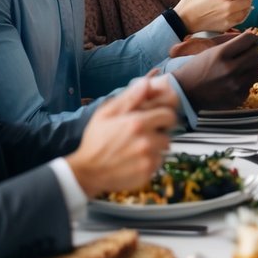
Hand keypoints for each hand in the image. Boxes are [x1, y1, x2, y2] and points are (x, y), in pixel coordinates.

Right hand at [66, 76, 176, 196]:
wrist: (87, 171)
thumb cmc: (96, 140)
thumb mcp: (106, 114)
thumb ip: (129, 98)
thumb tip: (146, 82)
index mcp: (137, 123)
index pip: (169, 116)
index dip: (163, 117)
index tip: (156, 120)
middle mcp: (146, 142)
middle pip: (167, 135)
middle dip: (158, 134)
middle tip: (143, 136)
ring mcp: (147, 160)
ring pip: (163, 150)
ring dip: (154, 149)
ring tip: (137, 149)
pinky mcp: (147, 174)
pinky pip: (158, 164)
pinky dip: (150, 162)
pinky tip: (135, 160)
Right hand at [172, 30, 257, 110]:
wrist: (184, 93)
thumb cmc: (196, 69)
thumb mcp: (211, 51)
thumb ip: (231, 43)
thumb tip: (254, 39)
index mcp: (221, 53)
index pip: (249, 39)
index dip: (251, 38)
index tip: (250, 41)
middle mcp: (230, 69)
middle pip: (256, 55)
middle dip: (253, 53)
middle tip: (246, 55)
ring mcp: (235, 85)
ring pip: (256, 71)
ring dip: (250, 68)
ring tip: (239, 70)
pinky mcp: (237, 98)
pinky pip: (250, 86)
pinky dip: (244, 83)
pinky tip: (233, 82)